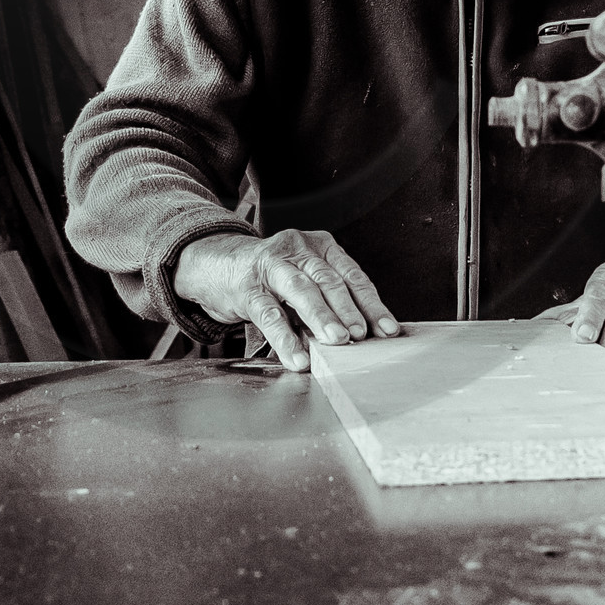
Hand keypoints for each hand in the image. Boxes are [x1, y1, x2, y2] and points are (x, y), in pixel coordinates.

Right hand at [173, 229, 399, 370]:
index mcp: (319, 247)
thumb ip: (328, 301)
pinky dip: (284, 337)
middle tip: (361, 334)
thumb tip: (362, 337)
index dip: (371, 304)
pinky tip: (296, 357)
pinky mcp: (247, 285)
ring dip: (320, 317)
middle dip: (348, 309)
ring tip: (335, 341)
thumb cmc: (272, 278)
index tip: (388, 329)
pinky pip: (268, 312)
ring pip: (300, 289)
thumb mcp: (304, 279)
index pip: (352, 275)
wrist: (217, 264)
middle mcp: (297, 249)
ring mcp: (271, 264)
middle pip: (328, 280)